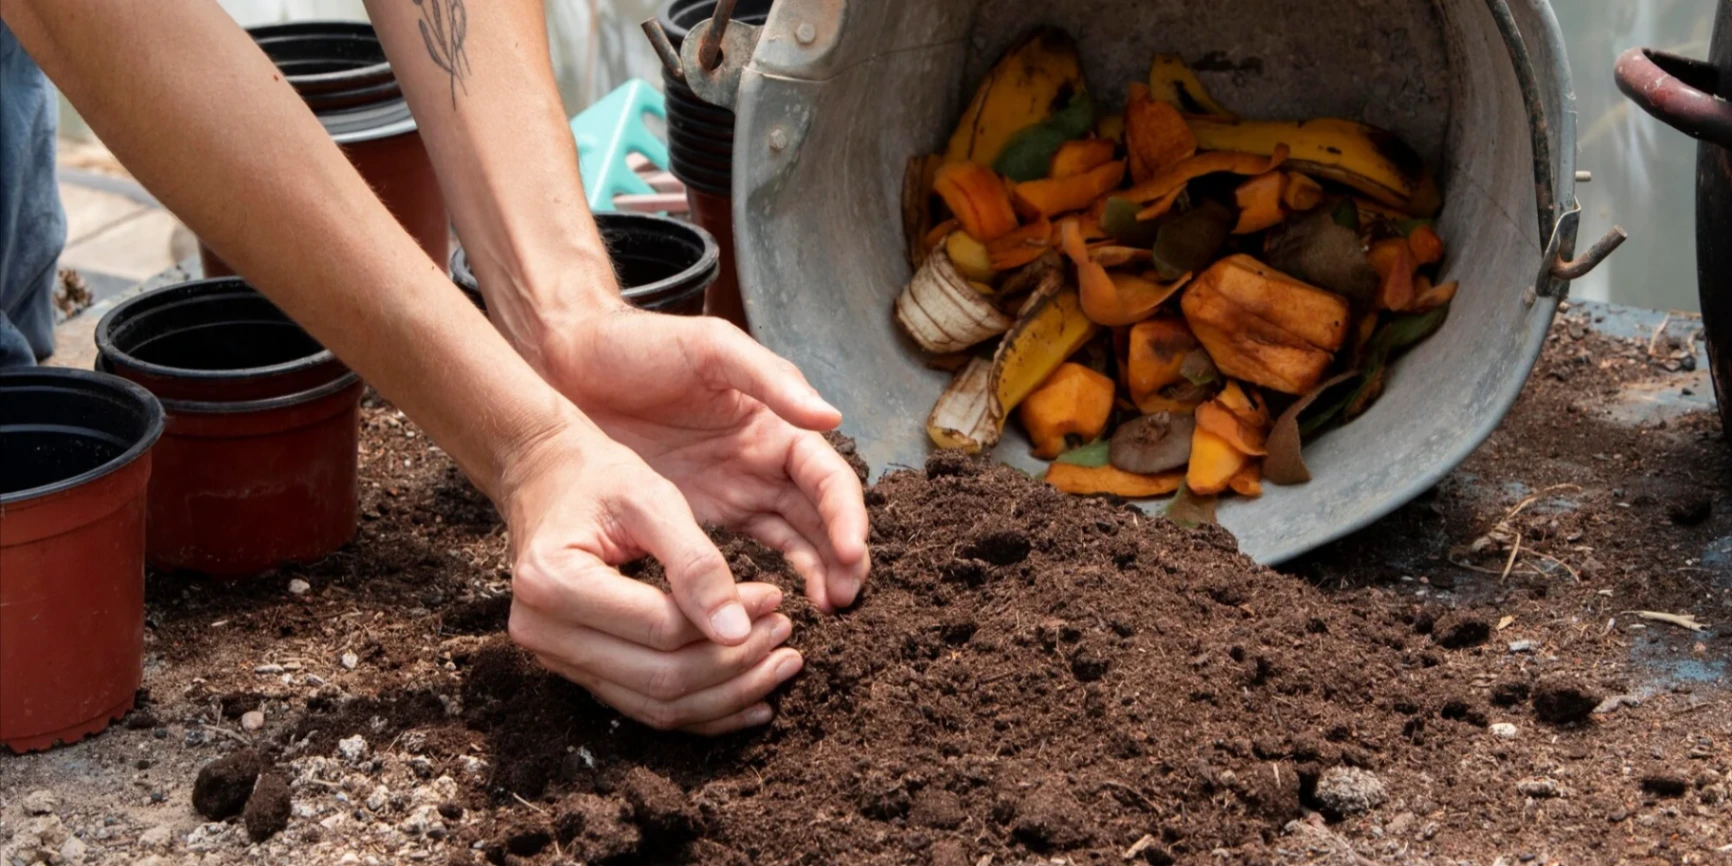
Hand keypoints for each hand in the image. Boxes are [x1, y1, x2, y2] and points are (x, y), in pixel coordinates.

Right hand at [499, 416, 803, 733]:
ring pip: (657, 705)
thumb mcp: (650, 499)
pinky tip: (751, 700)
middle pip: (660, 678)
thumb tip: (738, 633)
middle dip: (735, 665)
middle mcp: (542, 631)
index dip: (729, 621)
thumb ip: (695, 562)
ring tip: (780, 664)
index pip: (660, 627)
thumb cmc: (599, 479)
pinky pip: (646, 706)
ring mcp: (555, 658)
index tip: (776, 598)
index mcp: (553, 582)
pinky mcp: (577, 670)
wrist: (546, 480)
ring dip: (727, 693)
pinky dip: (703, 710)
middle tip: (786, 634)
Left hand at [528, 306, 869, 612]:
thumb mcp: (711, 349)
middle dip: (841, 557)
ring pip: (794, 540)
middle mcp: (764, 462)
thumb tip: (832, 417)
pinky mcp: (699, 515)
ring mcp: (734, 491)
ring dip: (815, 573)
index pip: (827, 478)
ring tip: (827, 610)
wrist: (570, 361)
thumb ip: (771, 380)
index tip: (851, 553)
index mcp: (776, 424)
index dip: (845, 515)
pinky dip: (767, 579)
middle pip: (821, 517)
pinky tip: (774, 607)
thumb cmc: (641, 345)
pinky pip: (747, 553)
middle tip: (844, 599)